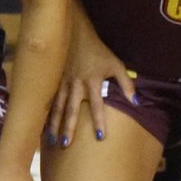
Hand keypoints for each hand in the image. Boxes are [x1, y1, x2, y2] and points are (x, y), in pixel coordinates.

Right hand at [51, 29, 135, 147]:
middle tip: (66, 145)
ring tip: (53, 140)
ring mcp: (63, 84)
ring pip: (58, 107)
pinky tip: (43, 126)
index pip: (97, 105)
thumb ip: (126, 83)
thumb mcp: (116, 64)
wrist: (75, 35)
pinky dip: (47, 114)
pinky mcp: (55, 82)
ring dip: (54, 124)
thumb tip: (136, 102)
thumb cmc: (98, 52)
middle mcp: (76, 85)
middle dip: (68, 128)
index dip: (98, 120)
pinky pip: (50, 100)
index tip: (99, 137)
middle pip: (72, 110)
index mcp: (92, 82)